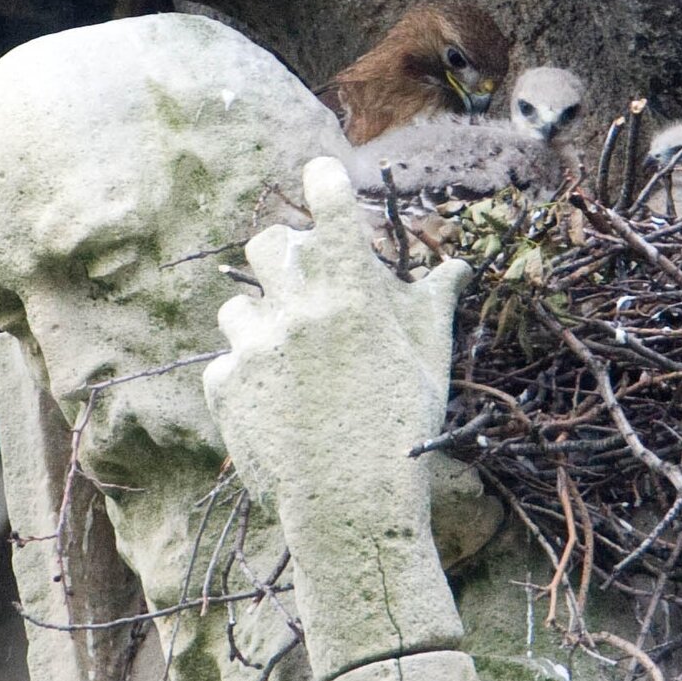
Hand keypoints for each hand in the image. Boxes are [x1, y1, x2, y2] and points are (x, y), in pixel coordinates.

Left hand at [202, 156, 473, 678]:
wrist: (351, 508)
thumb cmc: (404, 430)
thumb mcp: (430, 362)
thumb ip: (432, 304)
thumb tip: (456, 268)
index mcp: (352, 296)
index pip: (329, 209)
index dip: (324, 182)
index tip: (320, 173)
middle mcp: (296, 310)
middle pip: (266, 245)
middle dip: (282, 255)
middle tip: (301, 280)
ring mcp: (254, 348)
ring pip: (237, 305)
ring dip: (261, 319)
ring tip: (290, 356)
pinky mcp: (225, 386)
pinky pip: (228, 360)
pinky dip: (249, 374)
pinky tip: (277, 403)